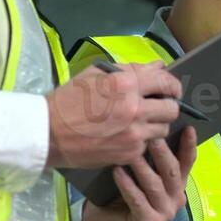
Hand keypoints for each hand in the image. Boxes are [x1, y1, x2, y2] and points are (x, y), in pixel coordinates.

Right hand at [46, 62, 181, 169]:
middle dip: (167, 106)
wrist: (47, 133)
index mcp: (126, 84)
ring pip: (163, 129)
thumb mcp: (95, 75)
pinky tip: (125, 136)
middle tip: (157, 106)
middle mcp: (135, 109)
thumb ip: (131, 70)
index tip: (171, 89)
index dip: (173, 85)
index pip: (166, 82)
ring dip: (155, 125)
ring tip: (139, 122)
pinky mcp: (129, 153)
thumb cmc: (68, 99)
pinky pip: (147, 145)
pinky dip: (140, 141)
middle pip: (172, 109)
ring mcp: (134, 134)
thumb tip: (158, 67)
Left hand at [79, 127, 196, 220]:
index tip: (188, 127)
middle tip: (152, 136)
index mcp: (177, 185)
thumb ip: (148, 160)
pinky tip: (117, 172)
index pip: (187, 162)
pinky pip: (137, 199)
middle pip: (173, 172)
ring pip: (155, 185)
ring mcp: (164, 213)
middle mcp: (176, 199)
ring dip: (142, 167)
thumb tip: (149, 131)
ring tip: (130, 152)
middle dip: (163, 153)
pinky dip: (127, 184)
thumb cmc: (120, 195)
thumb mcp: (138, 175)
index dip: (189, 145)